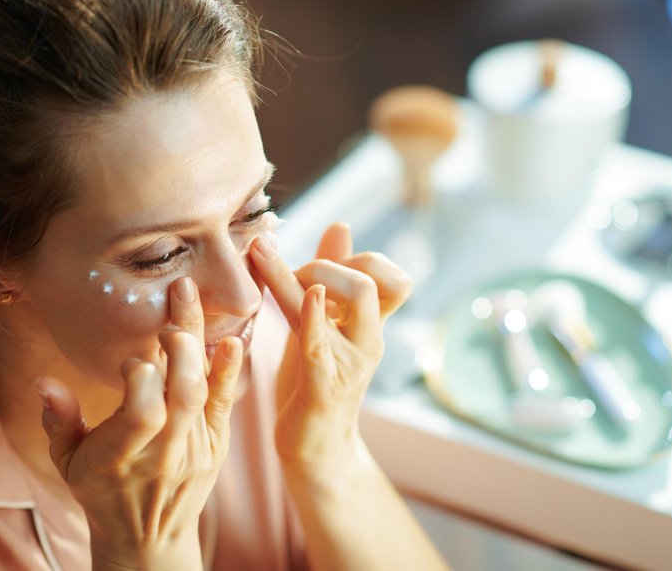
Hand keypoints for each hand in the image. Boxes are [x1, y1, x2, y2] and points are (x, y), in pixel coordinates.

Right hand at [34, 277, 241, 570]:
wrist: (148, 539)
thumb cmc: (101, 491)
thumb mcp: (68, 462)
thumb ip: (58, 421)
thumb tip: (44, 381)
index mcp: (122, 455)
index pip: (143, 410)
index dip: (140, 375)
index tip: (132, 360)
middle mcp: (164, 452)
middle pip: (182, 394)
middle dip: (180, 349)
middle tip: (170, 317)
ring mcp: (195, 449)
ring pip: (204, 392)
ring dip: (199, 346)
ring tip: (189, 303)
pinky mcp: (216, 445)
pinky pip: (224, 405)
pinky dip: (229, 372)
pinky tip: (232, 341)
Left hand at [249, 223, 411, 482]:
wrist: (313, 446)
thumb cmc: (317, 379)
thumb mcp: (324, 323)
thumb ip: (332, 277)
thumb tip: (341, 224)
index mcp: (371, 326)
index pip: (393, 278)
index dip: (358, 261)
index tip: (319, 268)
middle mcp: (368, 341)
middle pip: (373, 280)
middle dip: (328, 265)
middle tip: (294, 280)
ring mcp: (351, 362)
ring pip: (356, 298)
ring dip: (313, 275)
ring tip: (279, 272)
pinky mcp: (323, 384)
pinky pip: (321, 342)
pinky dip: (316, 315)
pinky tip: (310, 296)